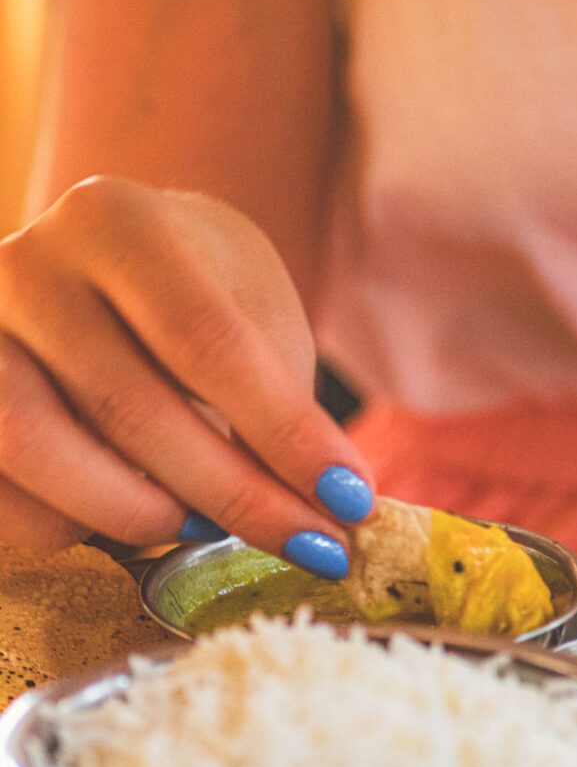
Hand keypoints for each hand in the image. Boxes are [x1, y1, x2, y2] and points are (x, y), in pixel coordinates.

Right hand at [0, 177, 372, 575]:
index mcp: (118, 221)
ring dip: (139, 514)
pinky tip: (124, 524)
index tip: (350, 502)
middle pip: (132, 409)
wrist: (105, 274)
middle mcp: (29, 266)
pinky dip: (66, 528)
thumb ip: (279, 403)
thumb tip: (330, 513)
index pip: (209, 342)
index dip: (285, 435)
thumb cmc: (198, 299)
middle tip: (309, 545)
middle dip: (236, 498)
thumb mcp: (254, 317)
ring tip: (202, 526)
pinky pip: (0, 493)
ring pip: (39, 449)